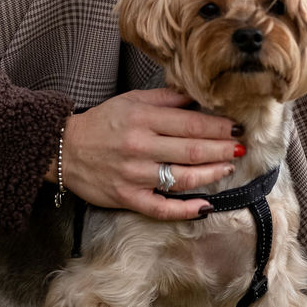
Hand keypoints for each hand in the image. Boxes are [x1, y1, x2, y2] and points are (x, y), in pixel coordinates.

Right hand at [49, 90, 240, 219]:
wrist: (64, 149)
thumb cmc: (102, 122)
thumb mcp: (130, 101)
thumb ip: (164, 99)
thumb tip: (196, 97)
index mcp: (142, 119)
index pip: (190, 123)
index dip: (218, 126)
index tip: (237, 127)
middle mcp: (140, 146)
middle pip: (192, 150)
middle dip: (222, 149)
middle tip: (241, 148)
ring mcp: (135, 174)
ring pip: (182, 178)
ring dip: (211, 174)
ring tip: (227, 168)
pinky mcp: (128, 197)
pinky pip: (161, 208)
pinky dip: (185, 210)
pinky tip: (204, 207)